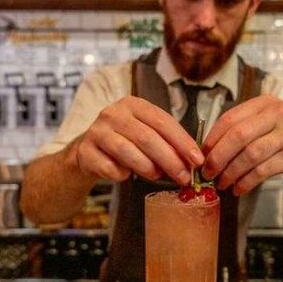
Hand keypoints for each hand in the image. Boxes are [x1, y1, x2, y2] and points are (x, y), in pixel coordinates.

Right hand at [73, 96, 202, 185]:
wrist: (88, 151)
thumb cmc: (125, 142)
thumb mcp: (146, 134)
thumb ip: (166, 143)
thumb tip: (192, 163)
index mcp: (133, 104)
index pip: (162, 121)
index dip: (182, 141)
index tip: (197, 160)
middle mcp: (113, 113)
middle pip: (147, 137)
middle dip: (170, 159)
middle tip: (184, 177)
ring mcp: (96, 131)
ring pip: (127, 151)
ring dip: (147, 167)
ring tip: (158, 177)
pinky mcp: (85, 151)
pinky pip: (109, 167)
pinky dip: (122, 174)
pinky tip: (126, 176)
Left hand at [201, 95, 282, 195]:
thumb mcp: (272, 121)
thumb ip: (246, 128)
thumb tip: (211, 149)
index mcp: (265, 104)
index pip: (230, 118)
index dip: (212, 138)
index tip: (201, 154)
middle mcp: (276, 115)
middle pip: (237, 135)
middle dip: (218, 156)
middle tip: (207, 172)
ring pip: (249, 154)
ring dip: (231, 172)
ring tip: (222, 183)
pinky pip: (263, 170)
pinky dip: (246, 182)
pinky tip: (239, 188)